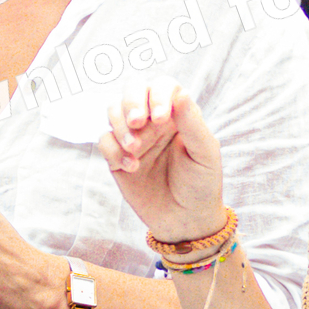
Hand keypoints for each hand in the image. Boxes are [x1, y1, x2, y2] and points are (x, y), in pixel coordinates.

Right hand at [97, 82, 225, 243]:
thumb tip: (180, 92)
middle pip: (132, 91)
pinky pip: (104, 141)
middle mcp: (153, 121)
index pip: (162, 86)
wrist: (186, 222)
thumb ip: (191, 122)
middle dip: (131, 102)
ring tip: (135, 150)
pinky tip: (132, 167)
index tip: (161, 118)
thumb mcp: (204, 153)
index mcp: (177, 114)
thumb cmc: (202, 184)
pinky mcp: (117, 158)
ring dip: (120, 127)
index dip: (157, 95)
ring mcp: (134, 138)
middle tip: (138, 122)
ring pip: (113, 112)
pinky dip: (114, 151)